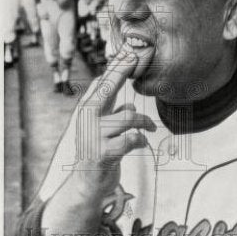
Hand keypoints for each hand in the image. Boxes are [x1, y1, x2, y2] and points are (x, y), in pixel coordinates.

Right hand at [73, 47, 156, 196]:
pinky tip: (141, 143)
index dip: (116, 66)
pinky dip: (140, 140)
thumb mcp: (101, 131)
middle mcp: (87, 117)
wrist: (85, 185)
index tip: (128, 50)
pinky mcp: (102, 152)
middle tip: (135, 56)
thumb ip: (113, 116)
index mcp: (88, 110)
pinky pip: (131, 139)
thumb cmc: (96, 153)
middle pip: (108, 87)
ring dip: (145, 123)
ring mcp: (93, 134)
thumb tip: (131, 106)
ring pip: (129, 117)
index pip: (103, 82)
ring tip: (151, 128)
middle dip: (122, 70)